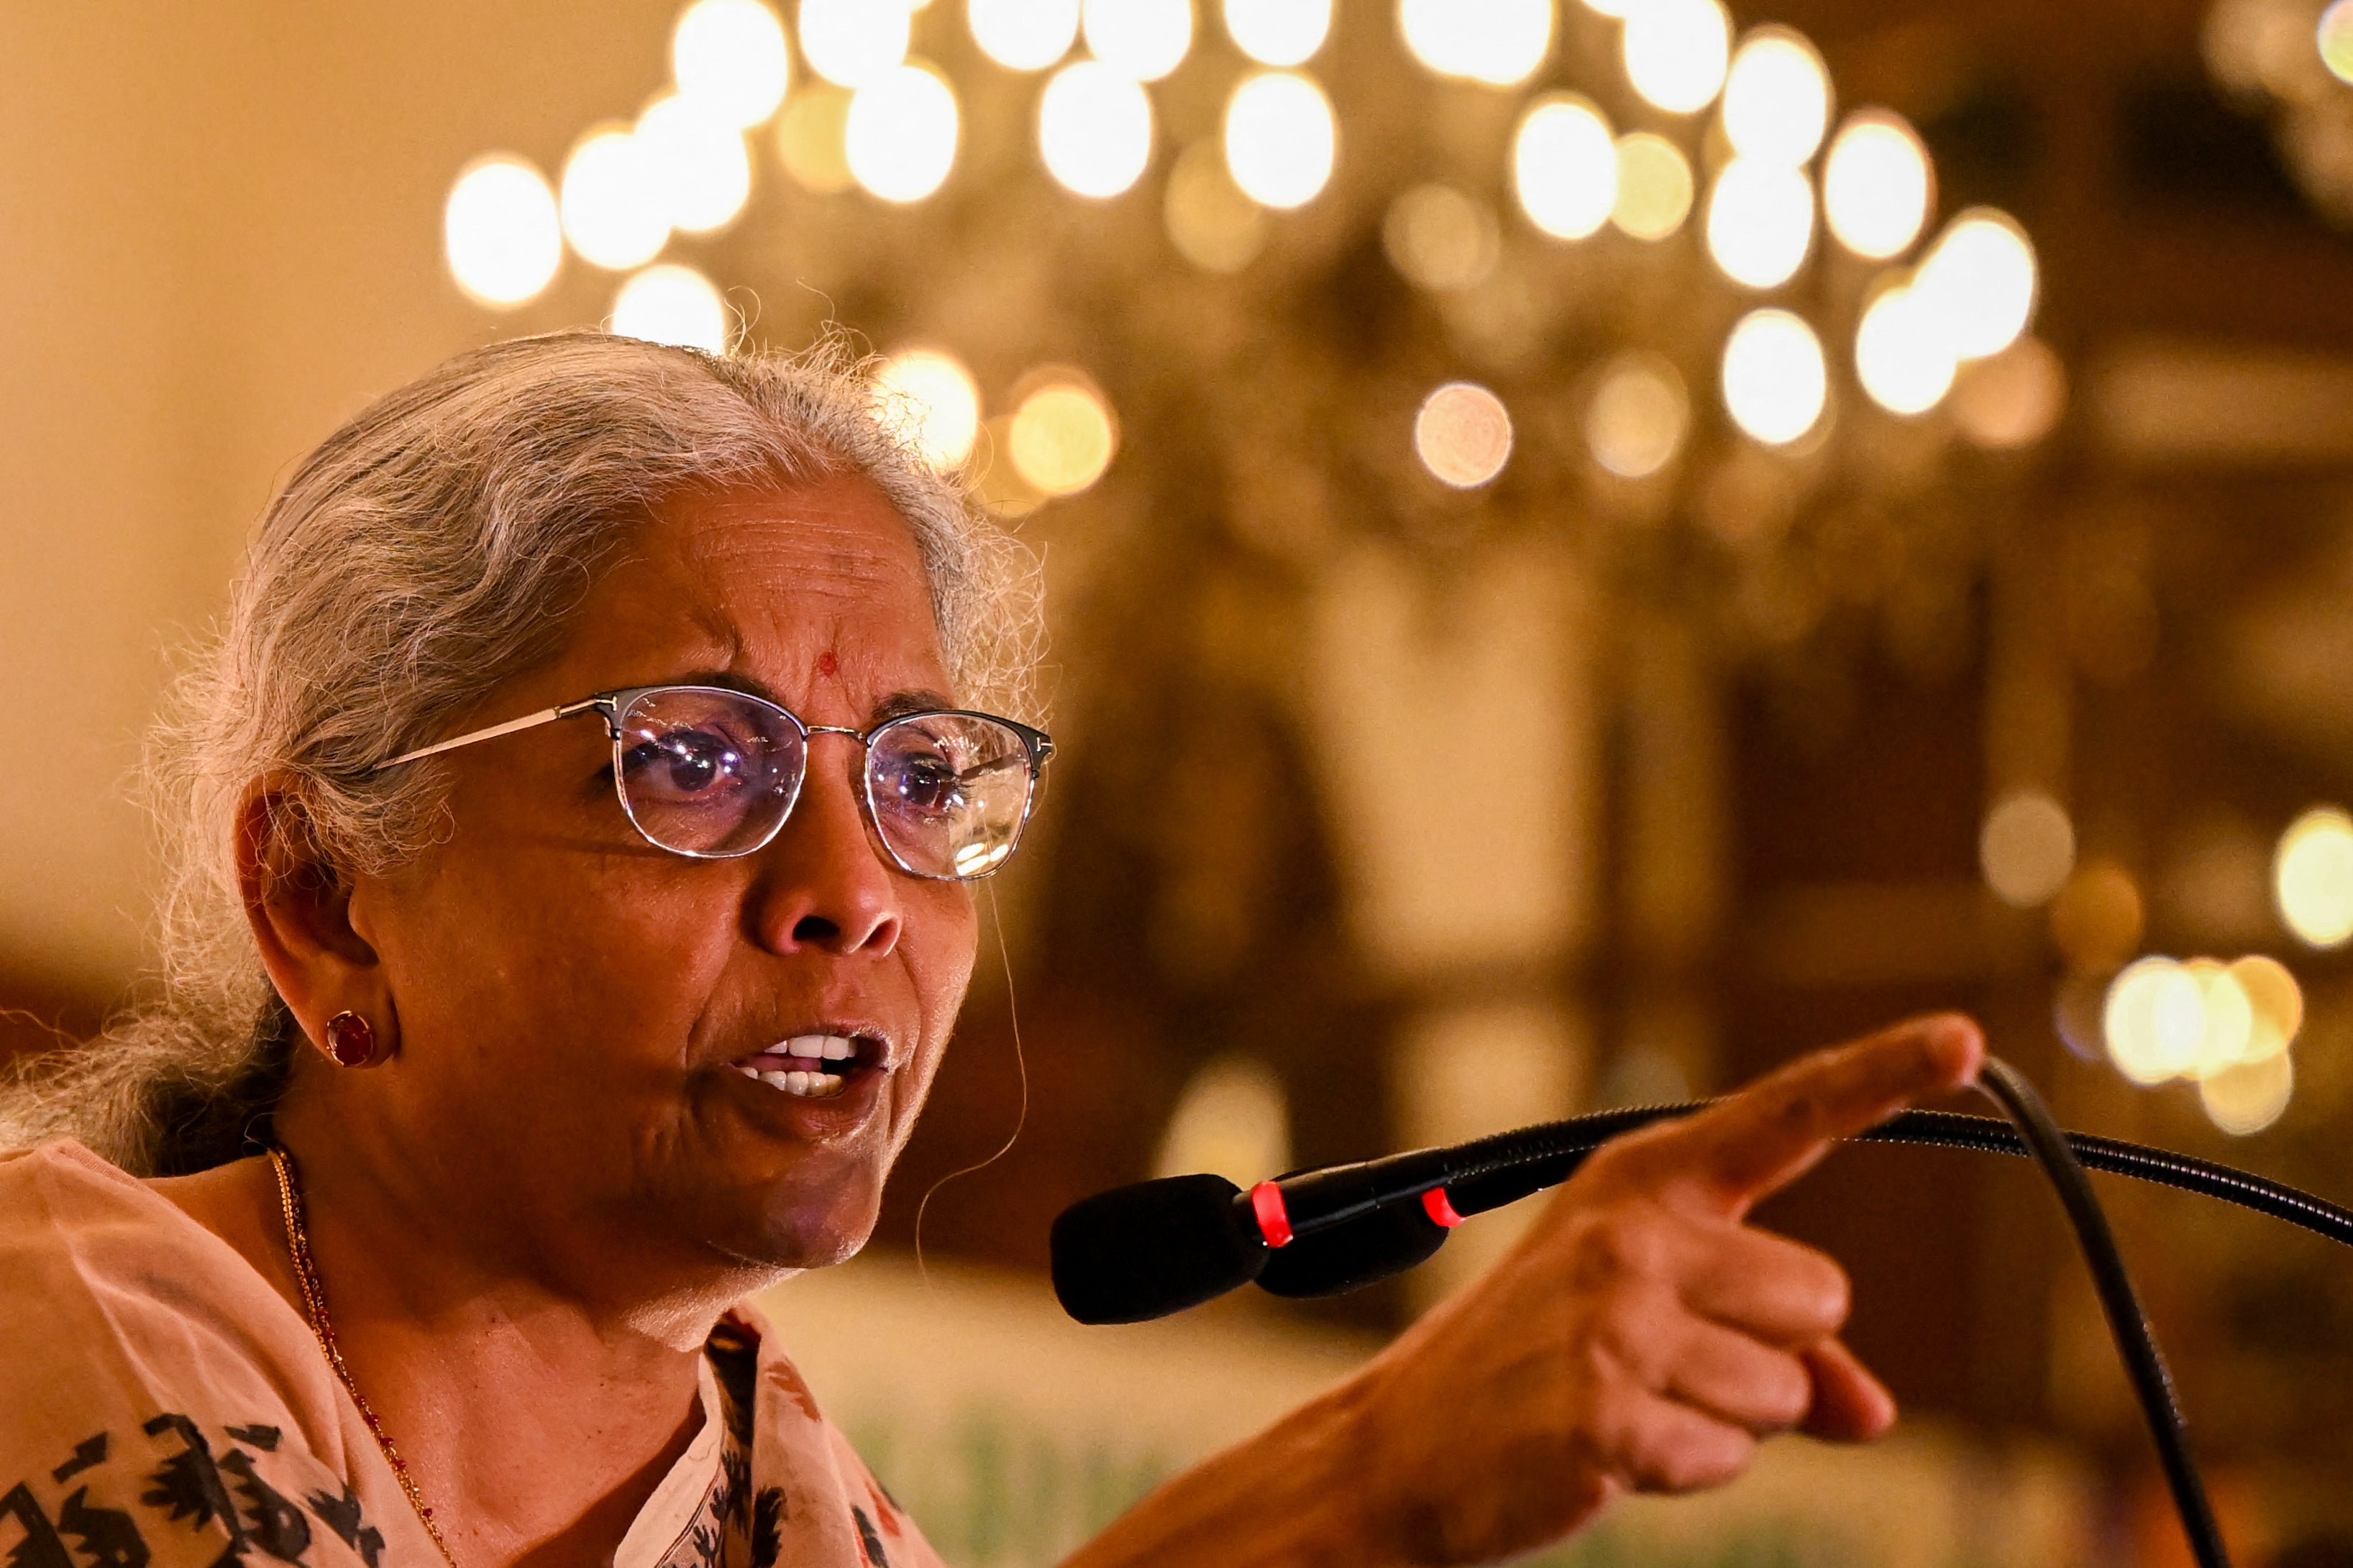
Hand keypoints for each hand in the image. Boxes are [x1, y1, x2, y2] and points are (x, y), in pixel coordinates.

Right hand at [1342, 1014, 1985, 1567]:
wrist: (1404, 1443)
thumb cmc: (1536, 1364)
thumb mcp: (1648, 1315)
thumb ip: (1775, 1345)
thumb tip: (1873, 1410)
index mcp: (1646, 1179)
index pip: (1785, 1116)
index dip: (1880, 1075)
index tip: (1965, 1038)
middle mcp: (1634, 1229)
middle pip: (1822, 1297)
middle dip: (1773, 1353)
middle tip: (1665, 1362)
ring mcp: (1615, 1315)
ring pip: (1789, 1389)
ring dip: (1729, 1422)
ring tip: (1629, 1402)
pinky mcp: (1603, 1407)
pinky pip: (1728, 1456)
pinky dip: (1685, 1469)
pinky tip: (1609, 1448)